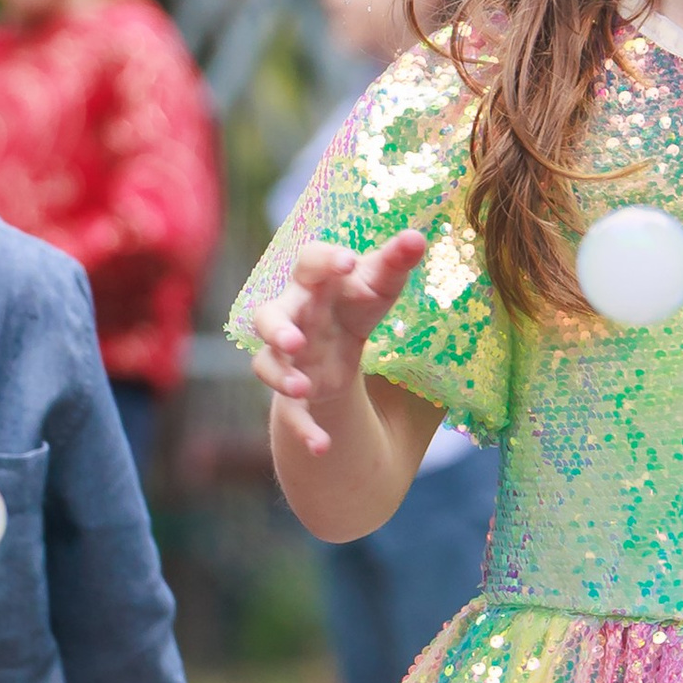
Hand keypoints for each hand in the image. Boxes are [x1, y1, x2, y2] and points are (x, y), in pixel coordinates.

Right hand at [249, 231, 427, 455]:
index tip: (347, 262)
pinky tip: (322, 446)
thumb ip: (396, 263)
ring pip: (265, 363)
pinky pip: (290, 414)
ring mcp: (290, 358)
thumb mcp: (380, 285)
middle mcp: (294, 318)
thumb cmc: (357, 304)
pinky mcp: (296, 394)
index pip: (308, 262)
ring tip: (301, 388)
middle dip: (277, 327)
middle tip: (294, 338)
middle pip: (268, 316)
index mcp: (315, 284)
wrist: (338, 350)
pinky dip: (303, 430)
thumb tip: (417, 236)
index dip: (324, 260)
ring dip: (280, 376)